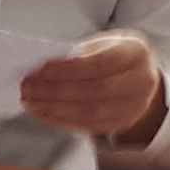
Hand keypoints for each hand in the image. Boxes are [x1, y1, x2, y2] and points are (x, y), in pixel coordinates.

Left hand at [16, 30, 166, 145]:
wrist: (139, 76)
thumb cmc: (113, 55)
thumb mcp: (101, 44)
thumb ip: (77, 54)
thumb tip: (42, 69)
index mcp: (136, 53)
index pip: (99, 64)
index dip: (67, 69)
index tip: (40, 69)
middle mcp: (141, 81)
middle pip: (93, 91)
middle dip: (55, 90)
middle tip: (28, 87)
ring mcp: (133, 107)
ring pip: (88, 113)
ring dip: (54, 108)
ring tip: (30, 100)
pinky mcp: (121, 124)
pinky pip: (86, 126)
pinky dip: (60, 119)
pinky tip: (42, 111)